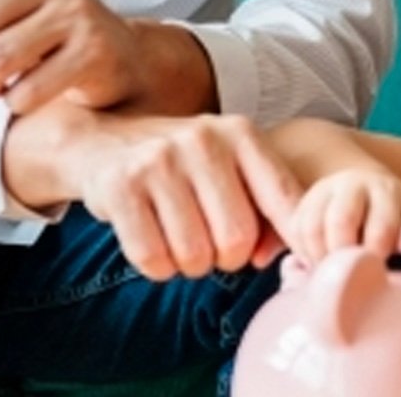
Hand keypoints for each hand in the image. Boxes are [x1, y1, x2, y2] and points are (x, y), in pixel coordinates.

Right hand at [5, 105, 301, 280]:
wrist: (104, 141)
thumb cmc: (185, 166)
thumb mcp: (233, 168)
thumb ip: (269, 209)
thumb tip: (278, 256)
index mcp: (241, 134)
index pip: (285, 199)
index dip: (295, 239)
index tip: (296, 260)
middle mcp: (204, 140)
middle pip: (237, 239)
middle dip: (227, 259)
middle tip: (212, 245)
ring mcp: (159, 160)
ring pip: (194, 255)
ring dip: (190, 265)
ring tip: (182, 240)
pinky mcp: (120, 187)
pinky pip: (153, 259)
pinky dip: (159, 267)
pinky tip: (155, 244)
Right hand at [290, 169, 400, 264]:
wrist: (365, 191)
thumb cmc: (392, 215)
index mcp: (384, 188)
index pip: (380, 227)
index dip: (377, 255)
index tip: (376, 272)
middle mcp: (350, 182)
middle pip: (341, 221)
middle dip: (346, 256)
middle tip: (350, 276)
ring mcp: (322, 190)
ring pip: (312, 227)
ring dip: (322, 257)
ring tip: (334, 271)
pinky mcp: (302, 202)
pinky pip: (296, 231)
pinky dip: (305, 253)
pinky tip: (320, 263)